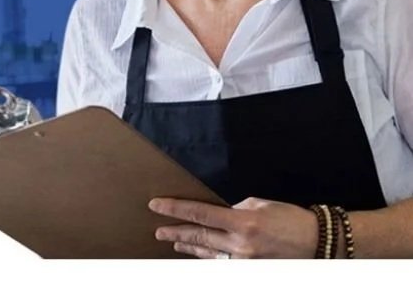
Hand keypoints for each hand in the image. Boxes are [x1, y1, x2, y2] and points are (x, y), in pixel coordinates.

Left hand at [149, 196, 318, 258]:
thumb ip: (236, 209)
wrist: (320, 244)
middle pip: (199, 237)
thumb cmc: (292, 219)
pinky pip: (223, 263)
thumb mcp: (261, 205)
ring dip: (189, 247)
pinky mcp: (250, 271)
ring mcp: (245, 261)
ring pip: (208, 253)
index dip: (175, 209)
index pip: (199, 213)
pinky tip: (198, 254)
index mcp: (242, 222)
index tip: (156, 205)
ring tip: (174, 242)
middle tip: (159, 231)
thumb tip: (219, 212)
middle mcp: (241, 244)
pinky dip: (209, 257)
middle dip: (176, 233)